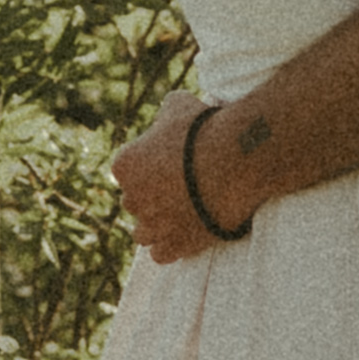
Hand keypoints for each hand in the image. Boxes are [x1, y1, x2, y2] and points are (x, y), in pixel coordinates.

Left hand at [117, 100, 239, 262]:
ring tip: (182, 216)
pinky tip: (188, 235)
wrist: (233, 160)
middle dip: (152, 198)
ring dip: (157, 227)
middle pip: (135, 203)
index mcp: (124, 165)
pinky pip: (161, 255)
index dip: (149, 167)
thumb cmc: (205, 129)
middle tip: (182, 189)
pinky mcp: (173, 247)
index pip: (128, 171)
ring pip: (143, 234)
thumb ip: (165, 113)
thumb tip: (167, 113)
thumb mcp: (179, 105)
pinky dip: (172, 248)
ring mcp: (152, 226)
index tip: (172, 164)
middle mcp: (131, 198)